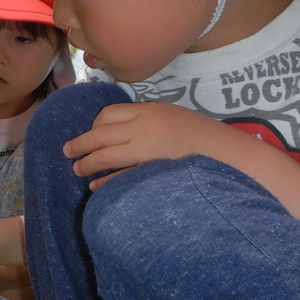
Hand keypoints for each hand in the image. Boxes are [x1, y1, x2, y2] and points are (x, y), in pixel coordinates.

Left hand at [65, 102, 240, 190]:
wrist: (232, 156)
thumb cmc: (203, 137)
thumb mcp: (173, 117)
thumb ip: (148, 121)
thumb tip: (120, 132)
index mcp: (149, 111)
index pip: (108, 114)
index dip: (94, 126)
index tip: (90, 134)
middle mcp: (145, 128)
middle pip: (100, 134)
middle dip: (80, 144)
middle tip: (67, 152)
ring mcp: (148, 151)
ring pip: (105, 156)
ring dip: (87, 164)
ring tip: (77, 170)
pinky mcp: (153, 173)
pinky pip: (120, 178)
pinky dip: (105, 183)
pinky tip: (97, 188)